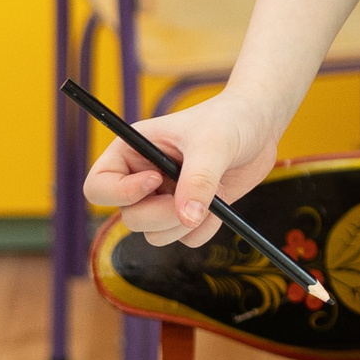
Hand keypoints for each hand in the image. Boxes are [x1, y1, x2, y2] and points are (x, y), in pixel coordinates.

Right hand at [81, 91, 284, 247]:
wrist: (261, 125)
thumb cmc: (230, 120)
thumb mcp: (213, 143)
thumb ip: (198, 180)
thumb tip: (188, 219)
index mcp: (132, 151)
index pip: (98, 187)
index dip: (121, 193)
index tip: (156, 180)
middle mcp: (142, 177)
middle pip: (129, 218)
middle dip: (162, 214)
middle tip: (194, 197)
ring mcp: (165, 198)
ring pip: (155, 234)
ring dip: (184, 224)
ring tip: (213, 193)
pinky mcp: (188, 212)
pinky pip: (185, 239)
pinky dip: (204, 229)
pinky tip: (222, 203)